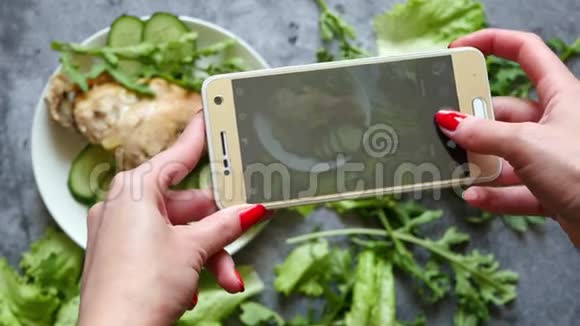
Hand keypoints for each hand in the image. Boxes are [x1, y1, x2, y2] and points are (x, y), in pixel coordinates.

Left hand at [78, 113, 268, 325]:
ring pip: (178, 231)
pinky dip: (184, 264)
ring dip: (206, 254)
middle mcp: (122, 205)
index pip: (177, 155)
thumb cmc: (141, 286)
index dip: (199, 136)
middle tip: (241, 231)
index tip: (211, 114)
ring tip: (226, 277)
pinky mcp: (120, 257)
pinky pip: (162, 248)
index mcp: (135, 189)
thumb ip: (225, 225)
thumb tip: (250, 210)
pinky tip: (193, 287)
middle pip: (185, 204)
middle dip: (216, 227)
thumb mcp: (194, 249)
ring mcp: (119, 232)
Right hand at [435, 28, 579, 244]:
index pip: (525, 52)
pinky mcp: (553, 188)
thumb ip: (484, 134)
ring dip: (481, 164)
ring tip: (455, 169)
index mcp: (561, 95)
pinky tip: (474, 196)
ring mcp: (554, 156)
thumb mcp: (527, 144)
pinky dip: (494, 194)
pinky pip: (516, 188)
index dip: (492, 43)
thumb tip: (450, 122)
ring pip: (507, 153)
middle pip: (506, 111)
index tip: (459, 51)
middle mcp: (558, 122)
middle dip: (475, 122)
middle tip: (447, 127)